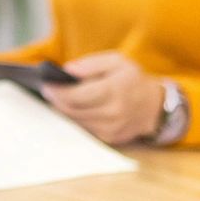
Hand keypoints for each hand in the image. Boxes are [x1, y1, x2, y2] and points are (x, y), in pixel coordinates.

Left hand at [41, 51, 164, 145]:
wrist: (154, 106)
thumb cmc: (133, 79)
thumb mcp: (116, 61)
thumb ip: (91, 64)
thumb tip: (67, 70)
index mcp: (114, 91)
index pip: (77, 96)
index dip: (58, 92)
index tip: (45, 84)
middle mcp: (112, 113)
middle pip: (73, 110)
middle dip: (56, 100)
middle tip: (47, 90)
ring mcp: (111, 129)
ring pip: (76, 121)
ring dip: (64, 110)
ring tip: (56, 97)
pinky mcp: (109, 139)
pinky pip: (84, 129)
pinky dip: (75, 118)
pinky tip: (72, 107)